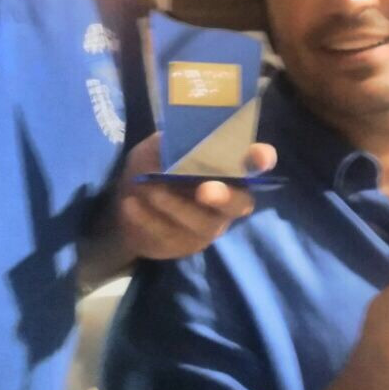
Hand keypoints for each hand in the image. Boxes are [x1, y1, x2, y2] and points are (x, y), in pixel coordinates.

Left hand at [114, 133, 277, 259]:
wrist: (127, 202)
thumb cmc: (153, 166)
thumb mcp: (158, 147)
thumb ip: (170, 144)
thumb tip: (177, 143)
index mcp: (227, 169)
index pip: (255, 164)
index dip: (261, 160)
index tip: (261, 156)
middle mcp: (226, 201)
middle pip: (239, 203)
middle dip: (225, 197)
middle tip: (205, 190)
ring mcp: (208, 227)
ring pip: (201, 223)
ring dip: (175, 205)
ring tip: (147, 189)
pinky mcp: (184, 246)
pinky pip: (170, 235)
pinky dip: (148, 219)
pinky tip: (130, 205)